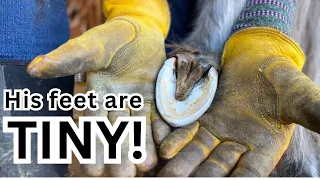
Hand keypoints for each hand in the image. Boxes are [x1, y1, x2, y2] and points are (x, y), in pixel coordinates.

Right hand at [27, 1, 170, 175]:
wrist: (140, 31)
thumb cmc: (112, 36)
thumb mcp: (92, 46)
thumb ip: (69, 58)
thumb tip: (36, 67)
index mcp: (94, 95)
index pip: (90, 124)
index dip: (91, 145)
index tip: (92, 169)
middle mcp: (114, 104)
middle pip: (115, 131)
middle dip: (118, 153)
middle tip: (122, 175)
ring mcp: (136, 103)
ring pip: (137, 128)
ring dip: (140, 147)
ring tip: (145, 166)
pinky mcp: (154, 100)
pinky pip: (157, 117)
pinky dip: (160, 130)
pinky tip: (163, 145)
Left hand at [158, 28, 319, 176]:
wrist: (258, 60)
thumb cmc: (283, 79)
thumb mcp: (299, 98)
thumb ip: (314, 114)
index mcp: (263, 149)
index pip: (249, 173)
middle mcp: (237, 146)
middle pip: (218, 169)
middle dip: (203, 179)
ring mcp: (217, 134)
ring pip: (198, 154)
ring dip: (183, 166)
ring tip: (168, 176)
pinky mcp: (202, 119)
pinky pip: (187, 132)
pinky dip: (177, 140)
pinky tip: (166, 149)